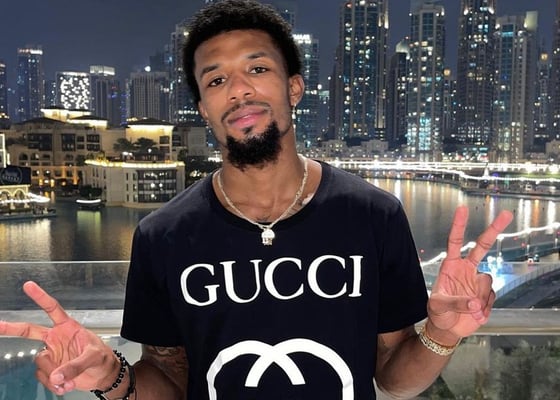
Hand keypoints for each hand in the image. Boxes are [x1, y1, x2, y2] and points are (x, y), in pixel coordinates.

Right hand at [0, 281, 118, 395]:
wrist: (103, 376)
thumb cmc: (102, 358)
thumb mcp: (93, 357)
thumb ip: (75, 366)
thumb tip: (56, 377)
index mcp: (68, 327)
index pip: (52, 309)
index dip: (40, 297)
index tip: (28, 286)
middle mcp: (56, 339)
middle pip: (29, 331)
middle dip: (12, 328)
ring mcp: (52, 354)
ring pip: (39, 361)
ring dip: (52, 374)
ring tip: (68, 381)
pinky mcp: (50, 369)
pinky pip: (42, 376)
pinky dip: (52, 384)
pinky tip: (64, 386)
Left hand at [427, 205, 512, 343]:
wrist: (448, 329)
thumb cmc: (438, 313)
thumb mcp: (439, 307)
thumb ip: (455, 303)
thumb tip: (475, 303)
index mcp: (451, 266)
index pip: (454, 242)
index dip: (459, 226)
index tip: (463, 209)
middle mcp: (466, 270)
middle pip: (482, 246)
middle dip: (494, 230)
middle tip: (507, 214)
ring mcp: (478, 281)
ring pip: (487, 281)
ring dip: (479, 298)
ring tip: (468, 310)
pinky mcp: (487, 294)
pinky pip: (491, 297)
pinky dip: (483, 308)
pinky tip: (475, 314)